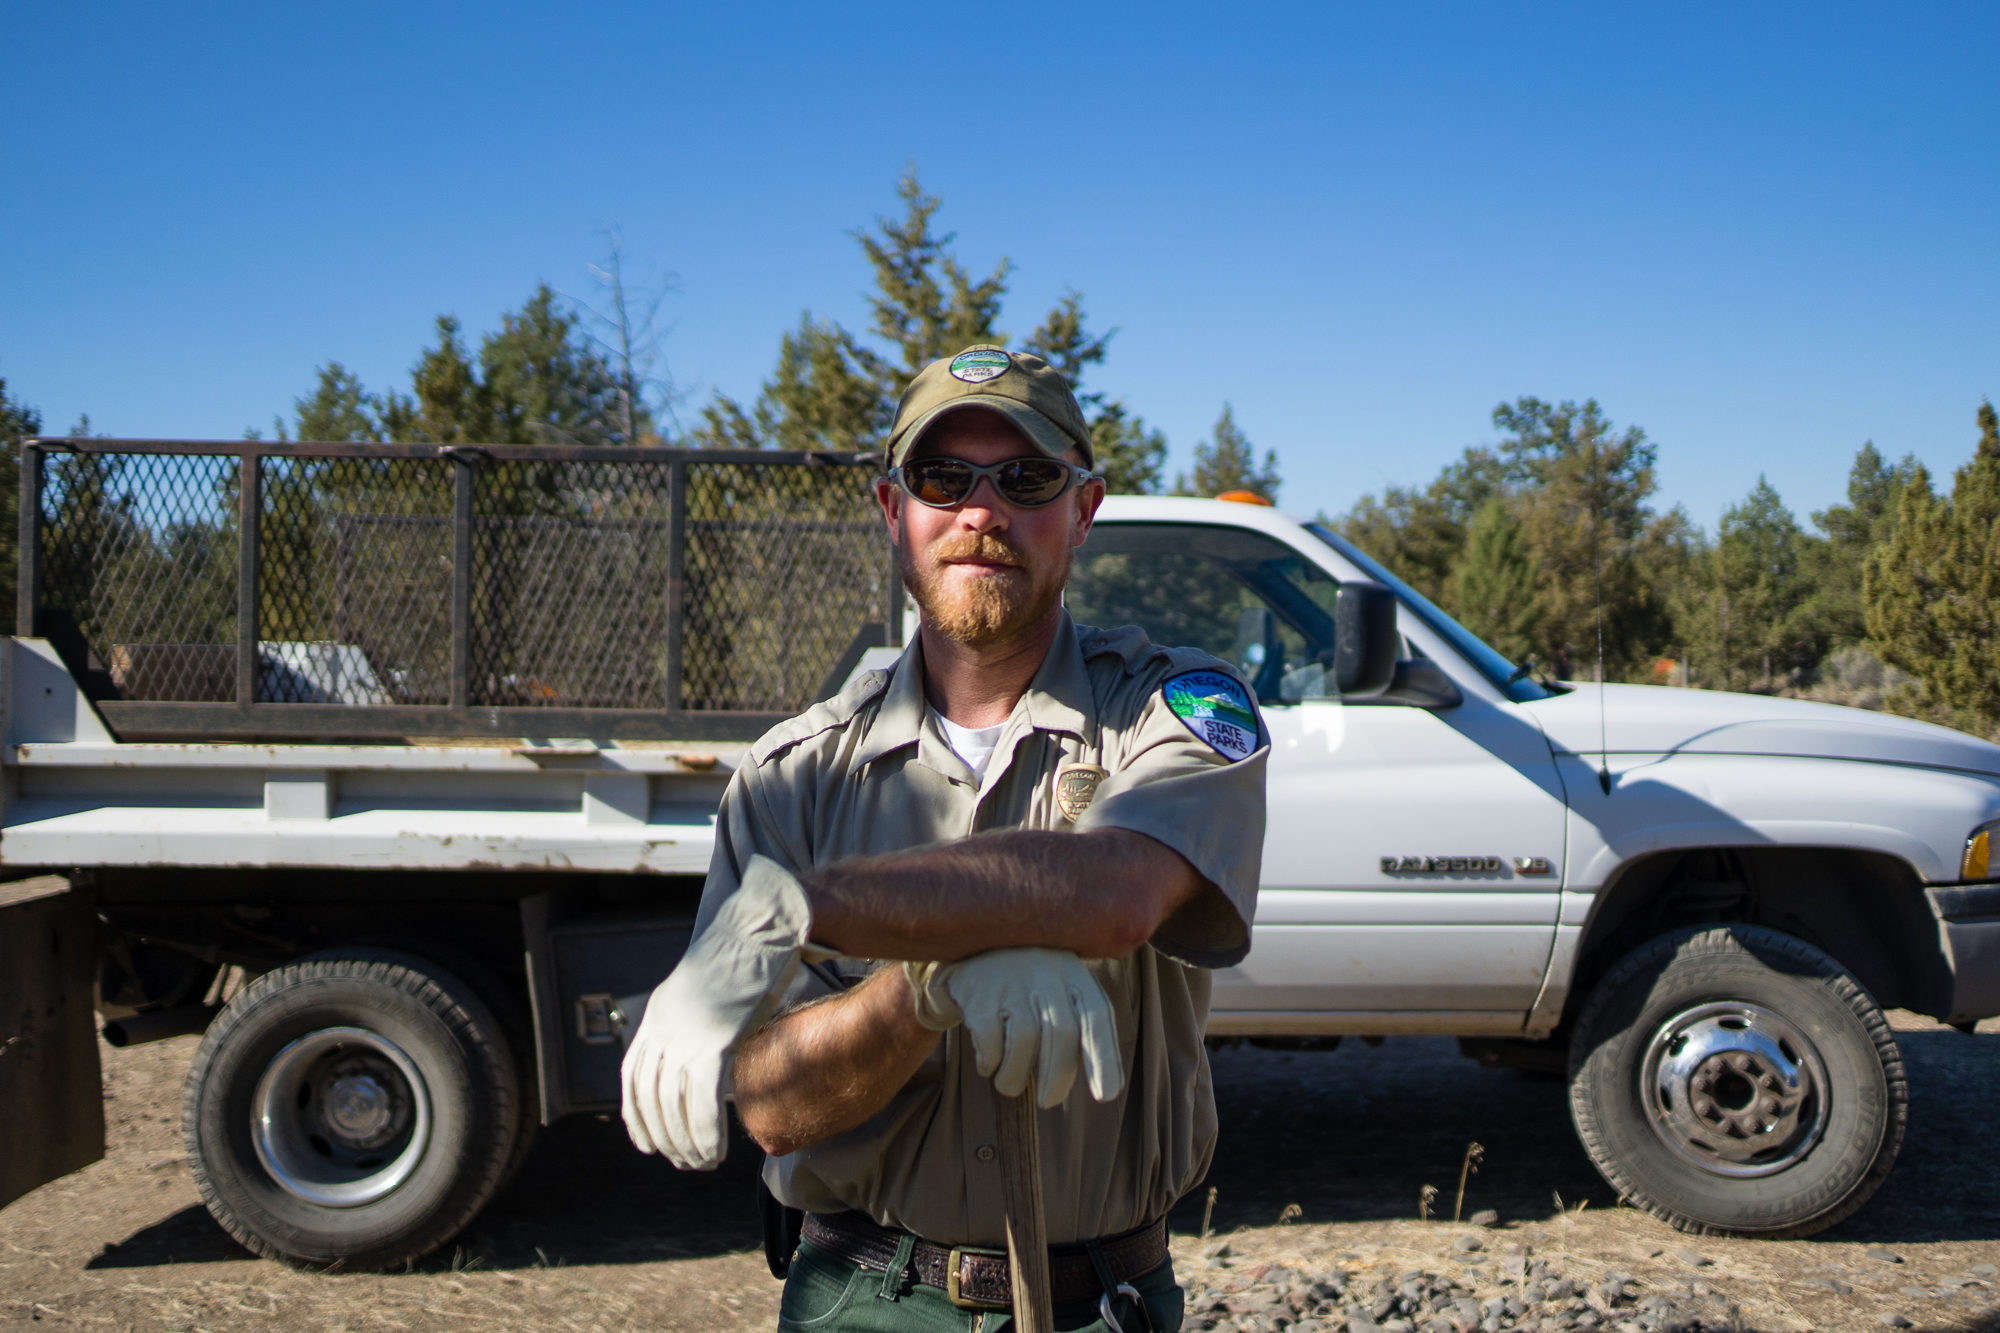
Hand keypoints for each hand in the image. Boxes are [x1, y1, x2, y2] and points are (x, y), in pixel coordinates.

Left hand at [620, 855, 813, 1168]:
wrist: (768, 925)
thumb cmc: (753, 959)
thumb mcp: (714, 993)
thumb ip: (703, 1025)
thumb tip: (713, 1060)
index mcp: (658, 1012)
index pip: (633, 1076)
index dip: (637, 1115)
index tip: (648, 1144)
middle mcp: (663, 1023)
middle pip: (651, 1096)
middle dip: (664, 1137)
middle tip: (684, 1163)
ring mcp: (686, 1030)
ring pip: (674, 1104)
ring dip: (686, 1142)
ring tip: (702, 1163)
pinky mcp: (715, 1038)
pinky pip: (701, 1099)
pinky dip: (706, 1132)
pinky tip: (716, 1152)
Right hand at [904, 948, 1124, 1107]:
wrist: (970, 950)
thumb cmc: (1027, 984)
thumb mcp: (1060, 990)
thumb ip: (1082, 1028)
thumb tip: (1108, 1087)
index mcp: (1074, 973)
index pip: (1098, 1016)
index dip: (1104, 1058)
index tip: (1106, 1096)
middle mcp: (1045, 971)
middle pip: (1061, 1033)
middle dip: (1058, 1078)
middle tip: (1049, 1101)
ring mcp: (1010, 980)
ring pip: (1024, 1040)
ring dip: (1016, 1076)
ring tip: (1009, 1084)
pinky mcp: (978, 993)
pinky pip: (990, 1042)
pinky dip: (991, 1064)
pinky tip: (989, 1064)